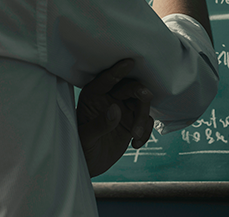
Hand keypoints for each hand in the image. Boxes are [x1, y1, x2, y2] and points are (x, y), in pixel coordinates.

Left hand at [76, 59, 153, 176]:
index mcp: (93, 97)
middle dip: (139, 92)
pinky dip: (146, 131)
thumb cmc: (82, 148)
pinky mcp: (132, 122)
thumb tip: (115, 109)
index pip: (106, 80)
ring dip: (143, 117)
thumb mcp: (86, 138)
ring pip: (141, 103)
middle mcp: (109, 99)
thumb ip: (100, 124)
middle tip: (146, 97)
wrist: (90, 165)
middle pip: (129, 87)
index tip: (129, 63)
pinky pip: (146, 120)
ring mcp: (122, 109)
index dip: (117, 71)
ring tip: (136, 135)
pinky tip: (136, 144)